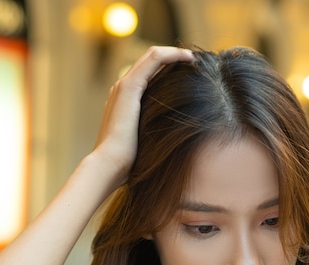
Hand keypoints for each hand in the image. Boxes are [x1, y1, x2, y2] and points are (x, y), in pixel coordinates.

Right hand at [92, 46, 194, 186]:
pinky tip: (189, 58)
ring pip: (152, 56)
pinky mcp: (129, 87)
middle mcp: (122, 90)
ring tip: (195, 58)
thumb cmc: (129, 164)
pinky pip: (153, 59)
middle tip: (198, 63)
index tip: (192, 75)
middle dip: (174, 59)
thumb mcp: (147, 145)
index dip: (170, 71)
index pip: (149, 77)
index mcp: (125, 102)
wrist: (110, 166)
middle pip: (151, 63)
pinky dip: (172, 54)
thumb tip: (179, 145)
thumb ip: (157, 137)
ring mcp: (124, 86)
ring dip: (175, 53)